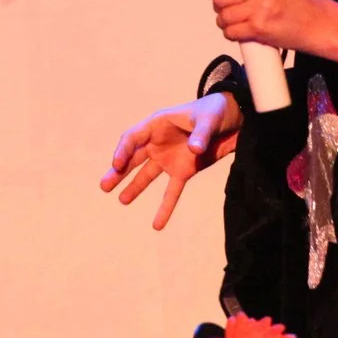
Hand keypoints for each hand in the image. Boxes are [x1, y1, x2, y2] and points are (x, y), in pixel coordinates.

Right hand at [101, 93, 241, 229]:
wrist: (233, 120)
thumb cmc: (215, 111)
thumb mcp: (209, 119)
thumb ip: (201, 133)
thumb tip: (194, 149)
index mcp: (158, 124)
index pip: (133, 138)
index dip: (124, 151)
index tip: (118, 164)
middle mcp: (158, 142)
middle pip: (133, 158)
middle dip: (118, 171)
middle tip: (104, 186)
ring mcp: (168, 158)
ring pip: (146, 175)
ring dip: (134, 187)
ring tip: (121, 200)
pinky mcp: (183, 171)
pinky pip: (171, 191)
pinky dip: (165, 207)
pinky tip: (157, 225)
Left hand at [204, 0, 337, 73]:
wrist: (323, 23)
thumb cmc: (300, 1)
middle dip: (221, 5)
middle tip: (234, 8)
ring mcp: (261, 5)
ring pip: (222, 16)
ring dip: (227, 21)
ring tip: (242, 20)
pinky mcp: (260, 26)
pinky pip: (231, 31)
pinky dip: (233, 34)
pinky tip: (245, 30)